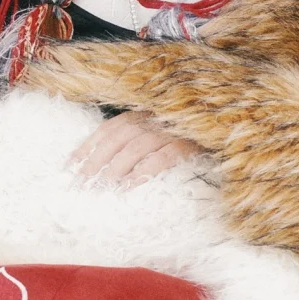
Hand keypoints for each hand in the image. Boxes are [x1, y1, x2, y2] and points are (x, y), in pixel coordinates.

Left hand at [71, 111, 201, 186]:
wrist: (229, 120)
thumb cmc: (191, 128)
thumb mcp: (161, 126)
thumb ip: (139, 136)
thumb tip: (111, 161)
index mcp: (142, 112)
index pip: (107, 129)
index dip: (87, 146)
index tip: (69, 165)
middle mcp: (152, 116)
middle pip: (116, 139)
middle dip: (95, 162)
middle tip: (80, 184)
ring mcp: (171, 127)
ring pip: (135, 147)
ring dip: (116, 168)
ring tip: (103, 187)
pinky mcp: (190, 140)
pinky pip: (163, 156)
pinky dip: (146, 170)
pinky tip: (131, 185)